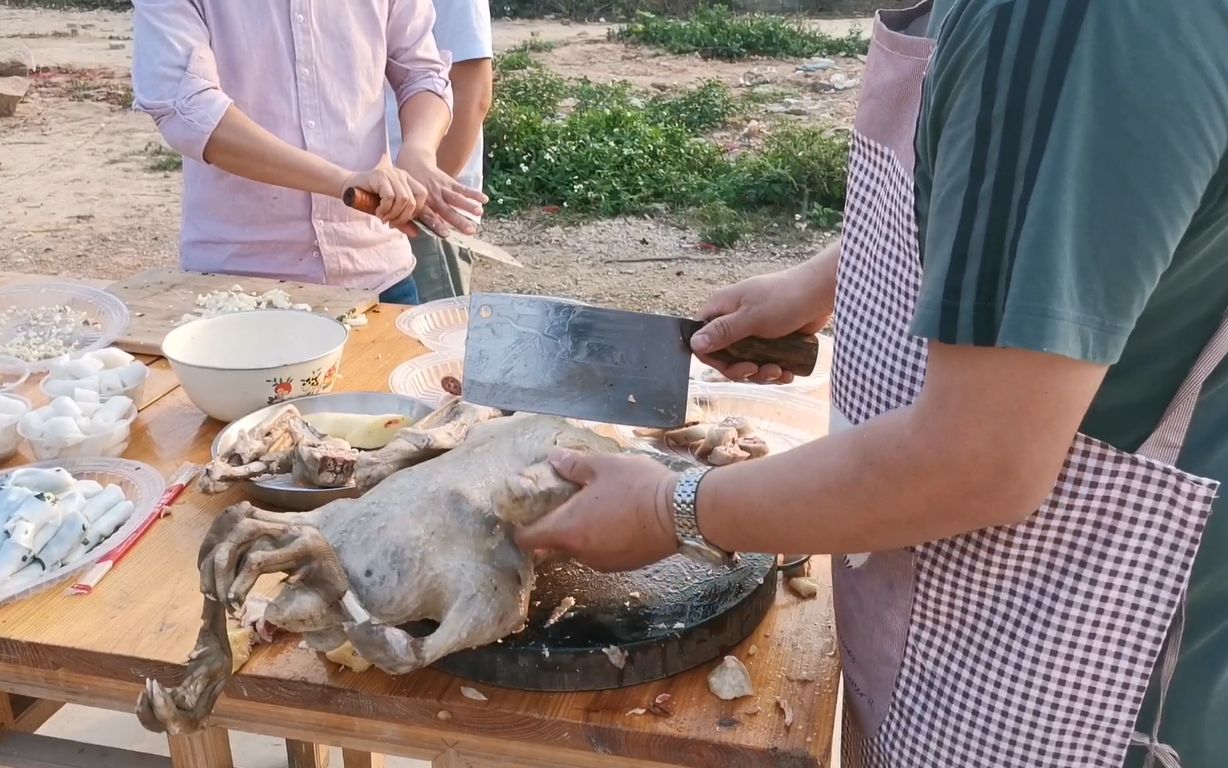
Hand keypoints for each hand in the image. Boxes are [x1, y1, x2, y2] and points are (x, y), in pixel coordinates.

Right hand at [340, 155, 423, 231]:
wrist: (348, 188)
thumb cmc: (369, 199)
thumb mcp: (389, 211)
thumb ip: (402, 220)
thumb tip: (415, 233)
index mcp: (407, 180)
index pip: (422, 194)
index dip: (416, 210)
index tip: (403, 219)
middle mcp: (401, 175)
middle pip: (413, 200)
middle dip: (403, 217)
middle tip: (392, 222)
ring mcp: (391, 174)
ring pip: (403, 199)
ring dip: (393, 214)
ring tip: (383, 217)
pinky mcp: (380, 176)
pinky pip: (389, 197)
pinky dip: (385, 209)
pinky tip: (378, 211)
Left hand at [396, 147, 488, 236]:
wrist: (414, 161)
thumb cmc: (408, 186)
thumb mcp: (404, 200)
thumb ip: (408, 217)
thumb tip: (414, 234)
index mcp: (420, 204)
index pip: (429, 217)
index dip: (437, 225)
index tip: (446, 235)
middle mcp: (432, 197)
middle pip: (447, 211)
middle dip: (459, 221)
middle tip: (470, 230)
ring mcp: (441, 189)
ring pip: (456, 199)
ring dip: (468, 205)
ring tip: (479, 212)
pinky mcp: (449, 182)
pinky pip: (462, 188)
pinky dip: (473, 193)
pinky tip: (485, 199)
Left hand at [514, 450, 679, 571]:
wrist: (681, 513)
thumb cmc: (637, 486)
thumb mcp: (603, 466)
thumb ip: (573, 465)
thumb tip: (553, 458)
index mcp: (568, 529)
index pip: (527, 540)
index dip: (520, 528)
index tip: (523, 514)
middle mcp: (580, 553)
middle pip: (552, 546)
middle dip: (552, 528)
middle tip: (561, 505)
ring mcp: (603, 563)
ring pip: (579, 550)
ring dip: (579, 534)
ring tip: (593, 509)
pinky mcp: (623, 565)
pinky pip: (601, 554)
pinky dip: (600, 540)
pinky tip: (615, 520)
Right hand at [691, 252, 836, 382]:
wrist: (820, 293)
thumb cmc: (785, 298)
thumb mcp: (751, 317)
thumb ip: (723, 331)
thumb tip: (694, 344)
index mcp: (721, 309)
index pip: (702, 340)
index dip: (714, 358)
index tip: (737, 365)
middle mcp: (733, 320)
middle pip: (725, 357)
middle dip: (743, 370)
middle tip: (760, 370)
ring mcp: (752, 331)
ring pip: (745, 362)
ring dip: (762, 373)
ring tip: (780, 371)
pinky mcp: (770, 340)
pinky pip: (764, 362)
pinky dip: (775, 371)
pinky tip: (787, 373)